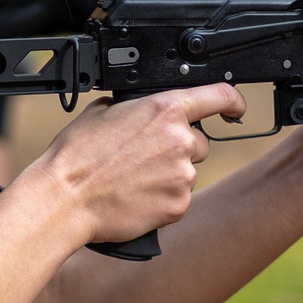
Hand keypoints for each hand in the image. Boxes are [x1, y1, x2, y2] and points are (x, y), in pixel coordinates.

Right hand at [29, 84, 246, 243]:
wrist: (66, 199)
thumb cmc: (77, 157)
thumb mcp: (102, 112)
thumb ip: (134, 106)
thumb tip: (140, 108)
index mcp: (165, 109)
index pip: (219, 96)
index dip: (233, 102)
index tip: (236, 109)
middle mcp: (181, 140)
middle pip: (200, 142)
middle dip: (179, 149)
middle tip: (145, 159)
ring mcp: (182, 176)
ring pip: (188, 172)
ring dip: (169, 175)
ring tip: (134, 180)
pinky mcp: (178, 206)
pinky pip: (179, 199)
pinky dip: (163, 199)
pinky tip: (136, 197)